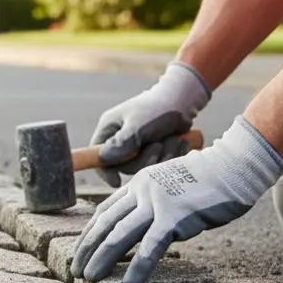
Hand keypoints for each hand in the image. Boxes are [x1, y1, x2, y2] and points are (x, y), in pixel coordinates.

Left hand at [72, 115, 282, 282]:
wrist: (234, 167)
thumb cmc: (209, 181)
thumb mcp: (172, 186)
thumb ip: (156, 204)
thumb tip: (148, 229)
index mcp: (139, 184)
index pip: (106, 211)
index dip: (90, 232)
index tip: (80, 250)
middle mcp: (142, 192)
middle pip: (106, 223)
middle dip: (88, 248)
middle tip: (75, 270)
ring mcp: (157, 203)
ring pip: (120, 234)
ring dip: (102, 258)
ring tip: (89, 277)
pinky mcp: (176, 216)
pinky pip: (152, 245)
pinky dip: (139, 265)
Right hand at [89, 60, 211, 186]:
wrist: (184, 100)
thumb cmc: (157, 108)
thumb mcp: (137, 126)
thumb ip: (120, 144)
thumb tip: (104, 160)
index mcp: (109, 130)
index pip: (98, 156)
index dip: (104, 170)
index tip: (116, 182)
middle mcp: (121, 139)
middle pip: (125, 165)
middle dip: (145, 159)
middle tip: (158, 146)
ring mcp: (138, 145)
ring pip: (144, 166)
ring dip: (162, 156)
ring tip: (172, 140)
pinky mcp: (155, 149)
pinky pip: (159, 164)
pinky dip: (172, 155)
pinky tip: (179, 142)